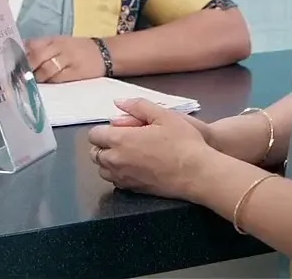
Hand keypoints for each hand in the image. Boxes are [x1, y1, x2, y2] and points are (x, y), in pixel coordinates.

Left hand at [25, 36, 104, 83]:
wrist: (106, 53)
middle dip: (26, 67)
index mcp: (54, 39)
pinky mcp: (75, 73)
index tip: (10, 63)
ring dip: (35, 77)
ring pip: (46, 68)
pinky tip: (43, 85)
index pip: (33, 44)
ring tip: (29, 82)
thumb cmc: (79, 49)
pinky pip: (58, 78)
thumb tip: (20, 53)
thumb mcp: (61, 42)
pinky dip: (48, 82)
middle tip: (17, 76)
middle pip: (37, 56)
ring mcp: (68, 59)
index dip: (20, 54)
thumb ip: (42, 47)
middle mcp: (60, 47)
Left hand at [87, 98, 218, 199]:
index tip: (117, 128)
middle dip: (103, 145)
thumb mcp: (164, 115)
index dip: (103, 129)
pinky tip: (134, 167)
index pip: (94, 135)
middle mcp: (116, 161)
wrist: (197, 173)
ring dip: (109, 161)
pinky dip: (118, 173)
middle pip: (95, 154)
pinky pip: (115, 181)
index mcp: (120, 140)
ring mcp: (123, 177)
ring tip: (127, 153)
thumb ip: (138, 106)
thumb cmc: (183, 142)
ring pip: (103, 170)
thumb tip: (118, 102)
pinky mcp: (132, 189)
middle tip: (122, 139)